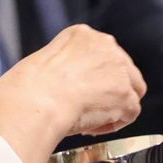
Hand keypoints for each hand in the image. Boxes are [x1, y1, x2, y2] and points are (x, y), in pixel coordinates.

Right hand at [0, 25, 145, 162]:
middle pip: (123, 70)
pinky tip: (92, 127)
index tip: (82, 91)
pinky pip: (130, 114)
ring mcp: (120, 71)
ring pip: (132, 92)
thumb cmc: (30, 87)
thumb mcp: (46, 60)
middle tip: (91, 108)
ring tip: (90, 120)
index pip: (103, 54)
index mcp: (84, 35)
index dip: (95, 77)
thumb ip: (68, 65)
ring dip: (115, 107)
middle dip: (111, 91)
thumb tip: (72, 84)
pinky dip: (113, 124)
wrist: (36, 101)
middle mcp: (106, 46)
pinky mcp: (126, 96)